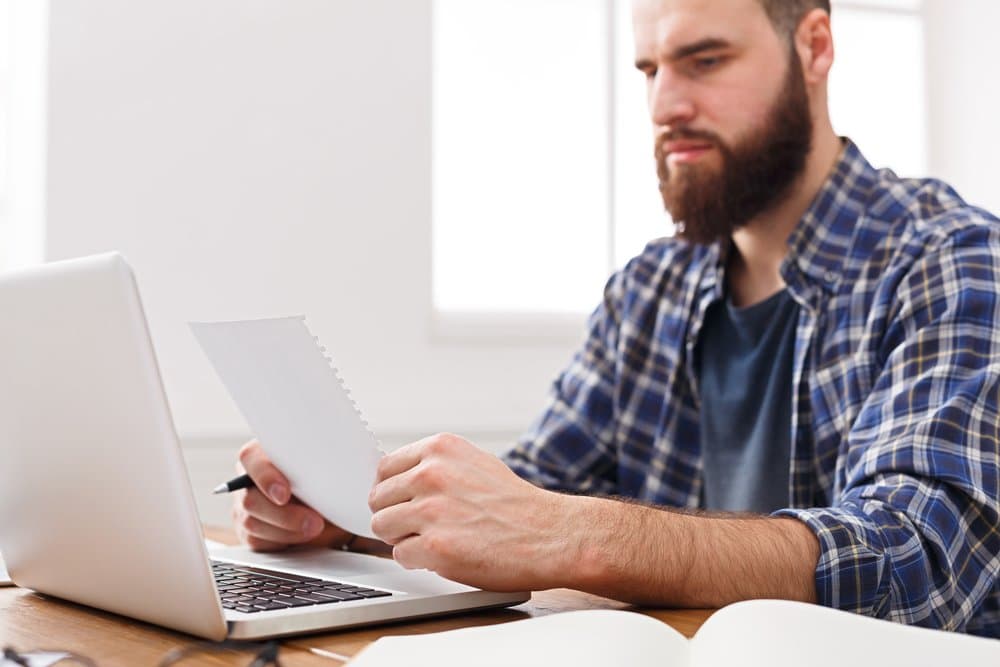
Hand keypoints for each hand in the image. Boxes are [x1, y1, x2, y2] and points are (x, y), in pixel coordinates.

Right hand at [232, 440, 351, 551]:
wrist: (335, 507)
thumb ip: (321, 465)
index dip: (266, 477)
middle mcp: (251, 479)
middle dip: (285, 515)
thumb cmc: (329, 481)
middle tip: (315, 521)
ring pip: (252, 523)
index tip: (285, 494)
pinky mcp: (251, 531)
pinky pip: (257, 541)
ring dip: (288, 530)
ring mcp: (247, 506)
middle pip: (251, 499)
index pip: (251, 458)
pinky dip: (282, 541)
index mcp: (265, 452)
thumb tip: (335, 467)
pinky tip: (301, 534)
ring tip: (315, 527)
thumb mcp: (329, 469)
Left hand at [368, 433, 579, 590]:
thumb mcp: (475, 464)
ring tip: (432, 540)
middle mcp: (431, 474)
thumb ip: (437, 467)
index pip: (384, 468)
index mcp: (440, 449)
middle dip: (394, 516)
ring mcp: (431, 510)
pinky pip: (399, 555)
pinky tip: (443, 555)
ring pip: (382, 527)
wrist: (550, 535)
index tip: (399, 503)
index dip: (391, 490)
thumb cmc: (517, 505)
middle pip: (378, 499)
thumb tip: (399, 479)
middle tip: (419, 527)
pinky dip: (417, 560)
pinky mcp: (434, 546)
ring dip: (402, 538)